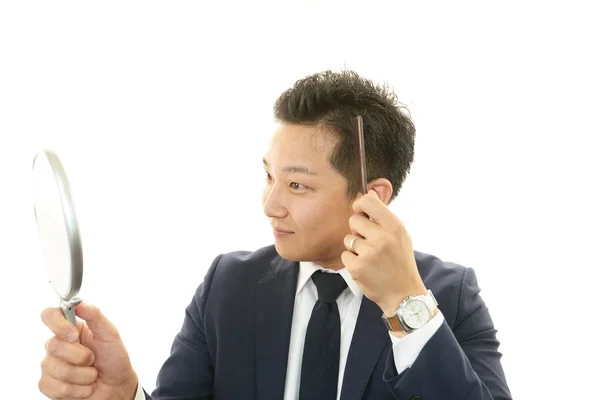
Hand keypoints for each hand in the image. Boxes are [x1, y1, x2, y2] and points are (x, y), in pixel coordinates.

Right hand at [39, 302, 138, 399]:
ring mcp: (51, 365)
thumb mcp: (110, 334)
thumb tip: (80, 303)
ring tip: (91, 375)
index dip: (58, 325)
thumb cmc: (114, 359)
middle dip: (81, 356)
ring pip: (56, 369)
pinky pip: (54, 387)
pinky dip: (76, 390)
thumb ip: (96, 316)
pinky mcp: (49, 385)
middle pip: (53, 345)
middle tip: (93, 359)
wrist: (116, 386)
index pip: (50, 316)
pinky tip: (84, 387)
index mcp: (70, 328)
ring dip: (82, 376)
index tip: (73, 335)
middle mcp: (57, 345)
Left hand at [341, 190, 426, 316]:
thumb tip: (369, 193)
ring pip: (348, 239)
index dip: (360, 204)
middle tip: (369, 242)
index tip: (361, 212)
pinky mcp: (357, 267)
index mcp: (394, 227)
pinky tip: (365, 267)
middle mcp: (382, 238)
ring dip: (355, 247)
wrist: (403, 294)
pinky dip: (352, 261)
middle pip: (354, 220)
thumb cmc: (400, 261)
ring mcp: (369, 253)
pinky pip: (345, 255)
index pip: (368, 201)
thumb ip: (383, 216)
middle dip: (357, 230)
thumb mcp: (400, 235)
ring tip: (370, 257)